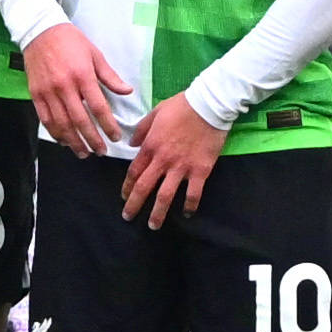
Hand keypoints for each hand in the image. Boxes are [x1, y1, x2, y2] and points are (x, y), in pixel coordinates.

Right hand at [23, 23, 122, 158]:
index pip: (98, 108)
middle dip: (92, 139)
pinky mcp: (35, 94)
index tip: (115, 137)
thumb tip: (127, 91)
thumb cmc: (71, 41)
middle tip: (101, 151)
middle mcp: (64, 87)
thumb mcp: (95, 55)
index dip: (108, 126)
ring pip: (62, 123)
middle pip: (80, 120)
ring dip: (73, 141)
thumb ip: (110, 76)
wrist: (40, 31)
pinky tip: (64, 140)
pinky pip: (45, 118)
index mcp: (82, 76)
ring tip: (83, 152)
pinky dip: (55, 132)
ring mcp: (48, 92)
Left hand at [124, 95, 224, 223]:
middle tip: (128, 218)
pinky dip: (189, 205)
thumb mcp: (154, 113)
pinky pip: (193, 192)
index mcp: (150, 146)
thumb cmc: (181, 106)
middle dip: (134, 204)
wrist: (209, 105)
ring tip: (153, 225)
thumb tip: (131, 144)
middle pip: (144, 187)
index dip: (126, 186)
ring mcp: (182, 167)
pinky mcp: (201, 170)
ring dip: (158, 212)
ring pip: (165, 195)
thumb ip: (141, 130)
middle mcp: (163, 160)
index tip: (123, 197)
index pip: (134, 172)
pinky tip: (186, 214)